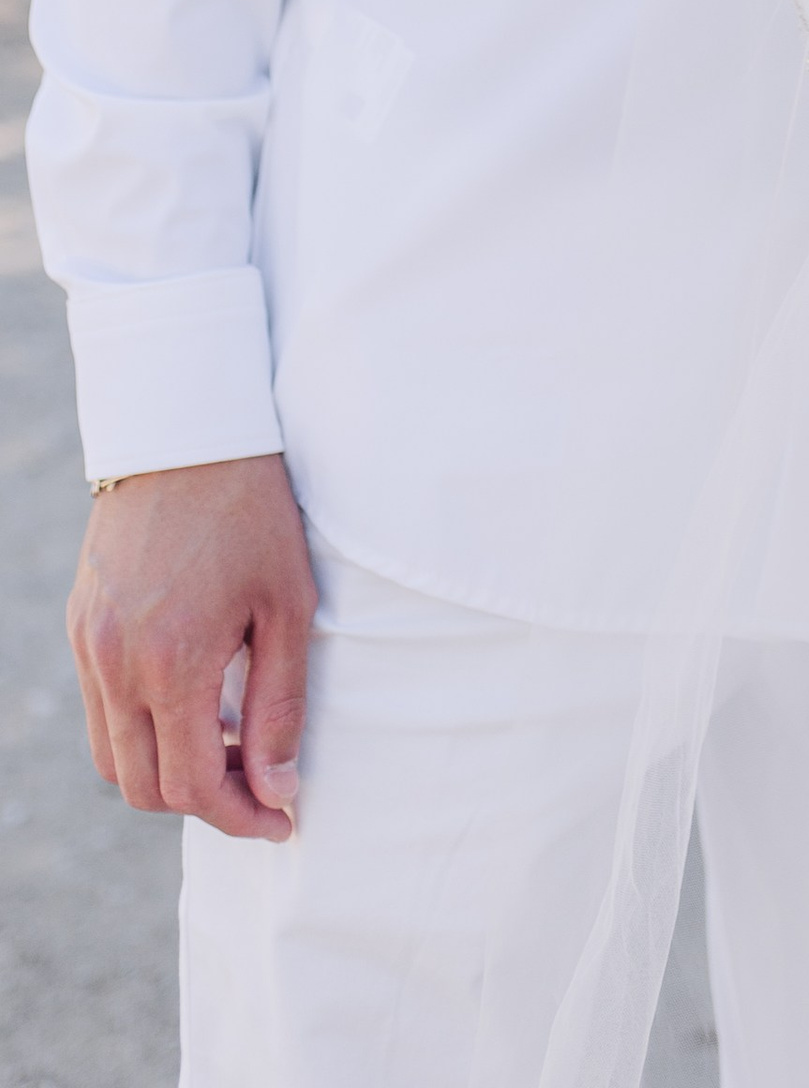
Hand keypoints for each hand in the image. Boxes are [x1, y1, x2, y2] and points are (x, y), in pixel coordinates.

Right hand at [69, 453, 314, 841]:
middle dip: (205, 802)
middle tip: (260, 784)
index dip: (241, 818)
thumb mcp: (287, 604)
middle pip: (143, 788)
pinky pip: (100, 710)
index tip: (282, 819)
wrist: (185, 430)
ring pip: (111, 756)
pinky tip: (193, 698)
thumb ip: (281, 706)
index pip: (193, 788)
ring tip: (230, 741)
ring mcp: (88, 646)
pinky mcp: (79, 625)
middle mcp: (115, 665)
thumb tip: (279, 790)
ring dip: (166, 770)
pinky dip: (141, 728)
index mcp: (171, 664)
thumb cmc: (253, 510)